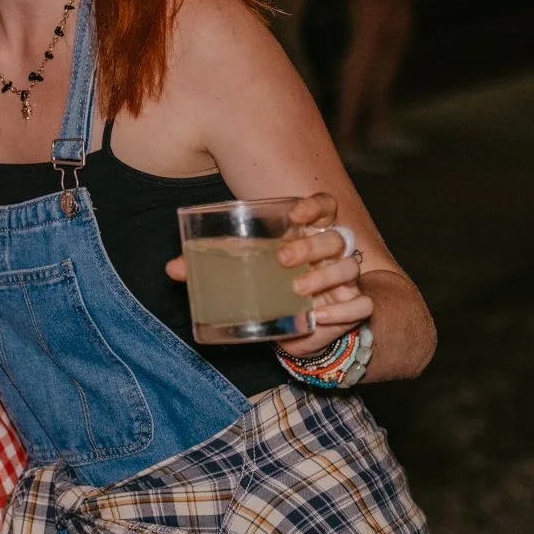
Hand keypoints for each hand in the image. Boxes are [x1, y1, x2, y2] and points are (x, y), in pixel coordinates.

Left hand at [164, 192, 372, 353]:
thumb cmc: (270, 287)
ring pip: (350, 267)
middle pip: (336, 237)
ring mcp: (344, 281)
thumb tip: (172, 268)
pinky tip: (319, 317)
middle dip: (312, 246)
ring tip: (298, 290)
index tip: (294, 214)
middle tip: (283, 259)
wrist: (296, 327)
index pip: (326, 207)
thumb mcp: (243, 273)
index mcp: (308, 235)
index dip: (315, 206)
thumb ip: (211, 266)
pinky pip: (362, 305)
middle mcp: (331, 254)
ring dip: (326, 277)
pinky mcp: (351, 308)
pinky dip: (345, 310)